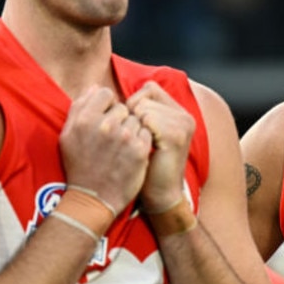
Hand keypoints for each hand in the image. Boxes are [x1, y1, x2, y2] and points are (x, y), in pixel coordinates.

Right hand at [59, 86, 150, 213]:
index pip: (105, 93)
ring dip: (132, 129)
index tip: (106, 117)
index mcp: (85, 119)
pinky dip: (142, 140)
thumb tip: (94, 88)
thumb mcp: (68, 135)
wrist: (94, 197)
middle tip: (114, 137)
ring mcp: (125, 137)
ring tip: (122, 146)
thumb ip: (79, 108)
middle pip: (123, 107)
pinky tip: (132, 152)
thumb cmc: (79, 166)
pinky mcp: (140, 150)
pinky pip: (147, 133)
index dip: (107, 104)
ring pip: (137, 119)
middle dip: (120, 118)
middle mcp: (105, 126)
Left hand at [125, 81, 195, 211]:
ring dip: (134, 127)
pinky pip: (147, 119)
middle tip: (136, 141)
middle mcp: (184, 116)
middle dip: (132, 117)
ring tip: (140, 146)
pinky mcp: (176, 136)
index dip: (134, 105)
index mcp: (178, 112)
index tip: (133, 128)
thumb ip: (134, 111)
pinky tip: (143, 149)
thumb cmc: (144, 165)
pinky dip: (138, 133)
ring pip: (144, 108)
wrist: (159, 195)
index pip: (149, 89)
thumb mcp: (142, 134)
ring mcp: (183, 125)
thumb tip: (99, 88)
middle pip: (145, 97)